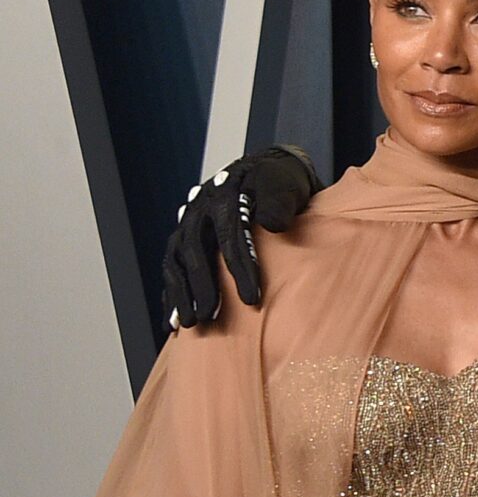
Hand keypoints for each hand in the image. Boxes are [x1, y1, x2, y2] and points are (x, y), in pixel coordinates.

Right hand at [160, 146, 319, 327]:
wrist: (265, 173)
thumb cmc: (280, 183)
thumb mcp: (286, 185)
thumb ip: (280, 202)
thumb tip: (273, 224)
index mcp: (225, 197)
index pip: (230, 236)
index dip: (240, 269)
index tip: (252, 299)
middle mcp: (199, 210)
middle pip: (194, 251)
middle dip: (202, 287)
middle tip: (211, 316)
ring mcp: (188, 224)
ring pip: (177, 261)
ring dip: (181, 294)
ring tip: (191, 324)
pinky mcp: (185, 239)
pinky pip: (172, 268)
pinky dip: (172, 294)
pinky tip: (175, 321)